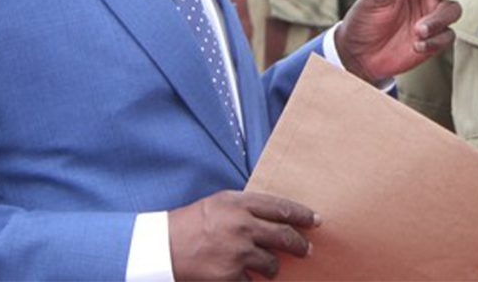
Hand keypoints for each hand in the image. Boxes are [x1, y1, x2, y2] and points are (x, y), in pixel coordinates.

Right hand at [168, 190, 318, 280]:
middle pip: (284, 236)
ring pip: (272, 263)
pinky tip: (243, 277)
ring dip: (273, 268)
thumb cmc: (192, 223)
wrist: (162, 247)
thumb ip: (247, 207)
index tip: (315, 221)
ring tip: (268, 267)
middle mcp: (242, 226)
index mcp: (240, 204)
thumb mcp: (220, 203)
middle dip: (299, 245)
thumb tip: (276, 217)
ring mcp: (237, 252)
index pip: (281, 208)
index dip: (302, 215)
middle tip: (306, 249)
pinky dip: (251, 281)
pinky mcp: (230, 275)